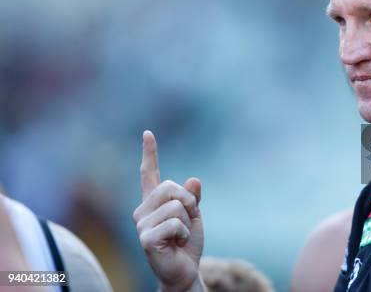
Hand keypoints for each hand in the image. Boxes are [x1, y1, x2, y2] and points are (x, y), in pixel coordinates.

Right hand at [133, 131, 205, 291]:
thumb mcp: (195, 215)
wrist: (184, 271)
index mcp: (154, 202)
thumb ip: (193, 197)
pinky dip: (184, 233)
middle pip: (171, 187)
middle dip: (189, 202)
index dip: (150, 153)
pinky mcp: (145, 238)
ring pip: (176, 206)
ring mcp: (142, 224)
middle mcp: (143, 210)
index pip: (150, 173)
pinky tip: (176, 244)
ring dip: (187, 222)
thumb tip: (194, 180)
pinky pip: (175, 224)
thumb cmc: (186, 243)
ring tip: (180, 236)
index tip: (148, 133)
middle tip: (186, 222)